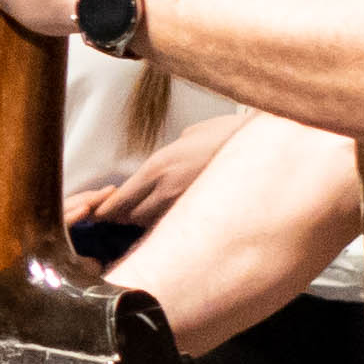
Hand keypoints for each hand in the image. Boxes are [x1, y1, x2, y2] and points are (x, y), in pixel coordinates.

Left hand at [72, 105, 247, 239]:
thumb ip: (171, 153)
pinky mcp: (204, 218)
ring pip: (153, 225)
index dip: (106, 210)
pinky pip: (178, 229)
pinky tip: (174, 224)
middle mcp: (167, 190)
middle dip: (124, 218)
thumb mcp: (190, 135)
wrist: (264, 147)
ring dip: (147, 223)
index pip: (120, 200)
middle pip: (131, 217)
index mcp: (158, 167)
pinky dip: (171, 228)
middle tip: (121, 216)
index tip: (99, 213)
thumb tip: (164, 165)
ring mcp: (187, 207)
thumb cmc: (229, 135)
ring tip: (147, 218)